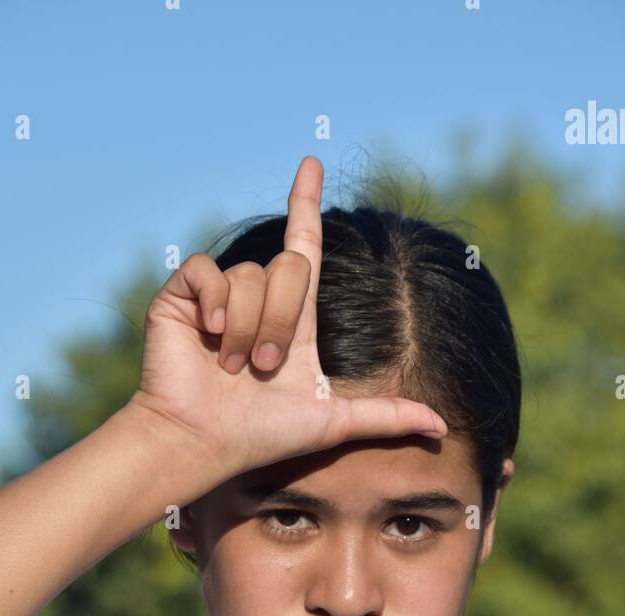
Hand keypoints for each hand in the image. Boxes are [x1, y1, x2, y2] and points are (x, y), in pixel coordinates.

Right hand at [128, 154, 447, 486]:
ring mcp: (217, 297)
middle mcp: (256, 298)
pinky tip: (212, 336)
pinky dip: (216, 304)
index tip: (312, 163)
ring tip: (233, 367)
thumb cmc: (264, 436)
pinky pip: (209, 271)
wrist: (205, 444)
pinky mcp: (181, 297)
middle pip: (291, 267)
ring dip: (249, 328)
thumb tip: (443, 426)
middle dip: (283, 321)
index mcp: (291, 317)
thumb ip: (387, 417)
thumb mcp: (335, 423)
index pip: (304, 247)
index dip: (307, 205)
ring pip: (251, 275)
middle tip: (265, 367)